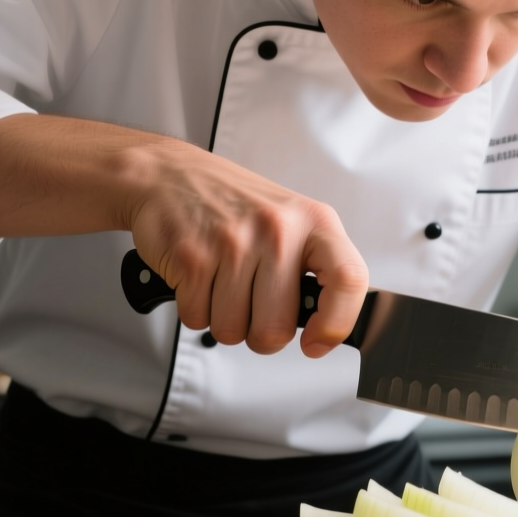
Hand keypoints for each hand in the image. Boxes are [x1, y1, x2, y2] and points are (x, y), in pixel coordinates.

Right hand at [125, 140, 368, 357]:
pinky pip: (198, 319)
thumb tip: (332, 325)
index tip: (317, 342)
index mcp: (315, 222)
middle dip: (261, 335)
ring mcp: (233, 243)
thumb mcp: (292, 220)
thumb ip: (317, 267)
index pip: (348, 280)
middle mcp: (278, 230)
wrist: (168, 174)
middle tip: (253, 309)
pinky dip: (196, 310)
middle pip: (277, 328)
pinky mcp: (191, 257)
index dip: (337, 324)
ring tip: (223, 284)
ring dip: (225, 321)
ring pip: (233, 330)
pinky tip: (199, 278)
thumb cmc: (235, 204)